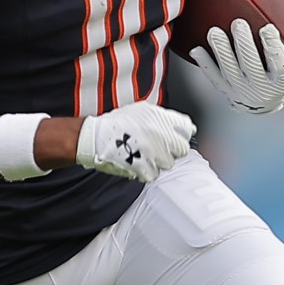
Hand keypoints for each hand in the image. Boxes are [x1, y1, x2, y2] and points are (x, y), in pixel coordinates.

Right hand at [76, 100, 194, 181]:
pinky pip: (155, 173)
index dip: (182, 133)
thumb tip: (182, 124)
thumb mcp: (143, 110)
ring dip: (159, 160)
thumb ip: (164, 117)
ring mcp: (156, 154)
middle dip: (172, 149)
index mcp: (162, 119)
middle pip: (182, 149)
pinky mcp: (147, 169)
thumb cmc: (117, 124)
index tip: (177, 136)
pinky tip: (137, 161)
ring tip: (143, 153)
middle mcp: (162, 136)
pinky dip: (147, 170)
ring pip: (168, 163)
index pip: (187, 128)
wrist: (96, 138)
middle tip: (158, 147)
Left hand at [188, 20, 283, 114]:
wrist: (262, 106)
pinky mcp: (225, 90)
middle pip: (250, 65)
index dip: (272, 46)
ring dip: (221, 51)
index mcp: (279, 82)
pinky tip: (195, 49)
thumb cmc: (282, 79)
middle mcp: (259, 88)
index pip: (277, 63)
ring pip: (229, 70)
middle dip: (243, 43)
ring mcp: (240, 91)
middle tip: (238, 22)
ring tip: (214, 31)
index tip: (267, 27)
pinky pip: (213, 77)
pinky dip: (204, 63)